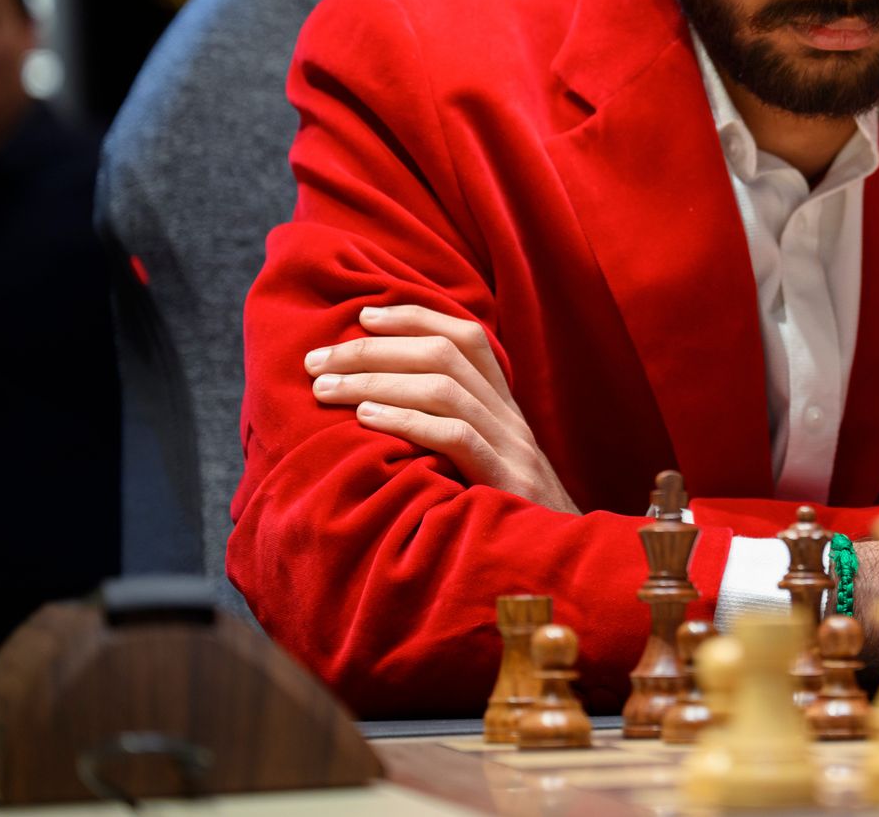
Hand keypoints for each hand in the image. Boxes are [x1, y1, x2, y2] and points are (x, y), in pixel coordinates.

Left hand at [304, 304, 579, 513]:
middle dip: (374, 350)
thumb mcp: (484, 462)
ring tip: (326, 389)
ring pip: (444, 388)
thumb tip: (376, 404)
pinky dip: (407, 421)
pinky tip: (366, 418)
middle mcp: (509, 416)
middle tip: (317, 362)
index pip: (465, 337)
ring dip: (376, 381)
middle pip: (444, 355)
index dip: (414, 318)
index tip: (362, 316)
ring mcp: (510, 446)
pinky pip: (455, 437)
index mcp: (504, 405)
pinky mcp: (505, 481)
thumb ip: (448, 430)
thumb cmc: (506, 516)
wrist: (561, 562)